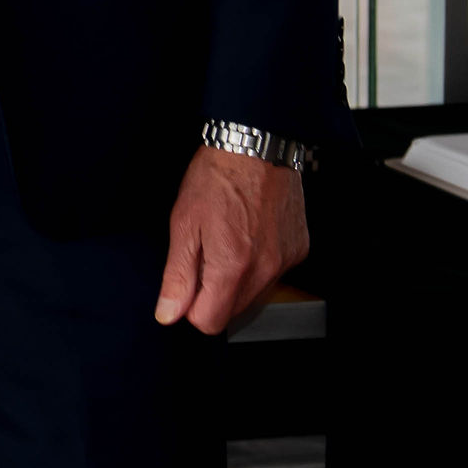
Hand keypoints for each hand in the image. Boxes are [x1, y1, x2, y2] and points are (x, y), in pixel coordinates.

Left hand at [153, 146, 307, 334]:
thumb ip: (178, 276)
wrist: (255, 146)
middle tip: (205, 253)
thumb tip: (169, 313)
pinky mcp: (299, 250)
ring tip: (226, 240)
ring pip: (255, 295)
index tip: (187, 284)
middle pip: (233, 312)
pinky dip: (258, 264)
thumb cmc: (216, 178)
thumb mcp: (183, 224)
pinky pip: (274, 274)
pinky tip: (248, 235)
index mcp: (232, 266)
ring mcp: (286, 261)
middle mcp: (265, 269)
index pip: (210, 322)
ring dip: (236, 280)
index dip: (191, 307)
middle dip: (213, 293)